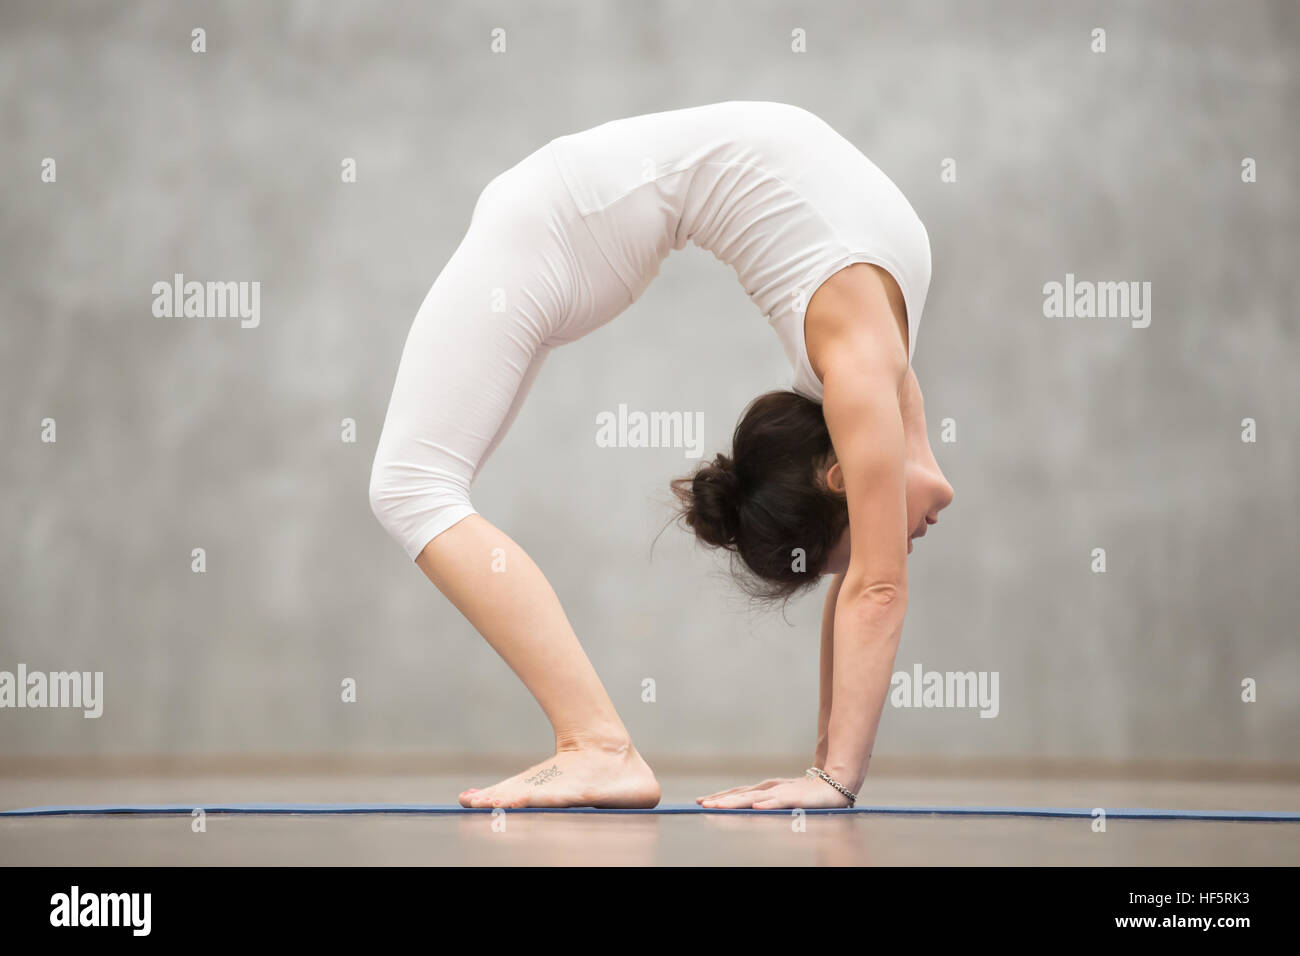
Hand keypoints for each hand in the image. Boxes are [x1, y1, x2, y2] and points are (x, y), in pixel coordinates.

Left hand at [697, 773, 850, 808]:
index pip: (738, 792)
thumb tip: (747, 808)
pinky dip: (767, 803)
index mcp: (765, 789)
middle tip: (703, 804)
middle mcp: (770, 788)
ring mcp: (782, 792)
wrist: (835, 785)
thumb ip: (765, 802)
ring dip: (736, 802)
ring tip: (719, 806)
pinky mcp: (796, 797)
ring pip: (755, 797)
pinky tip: (756, 807)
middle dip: (721, 799)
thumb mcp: (781, 799)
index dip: (719, 796)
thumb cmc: (806, 794)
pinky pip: (780, 801)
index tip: (701, 801)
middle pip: (741, 794)